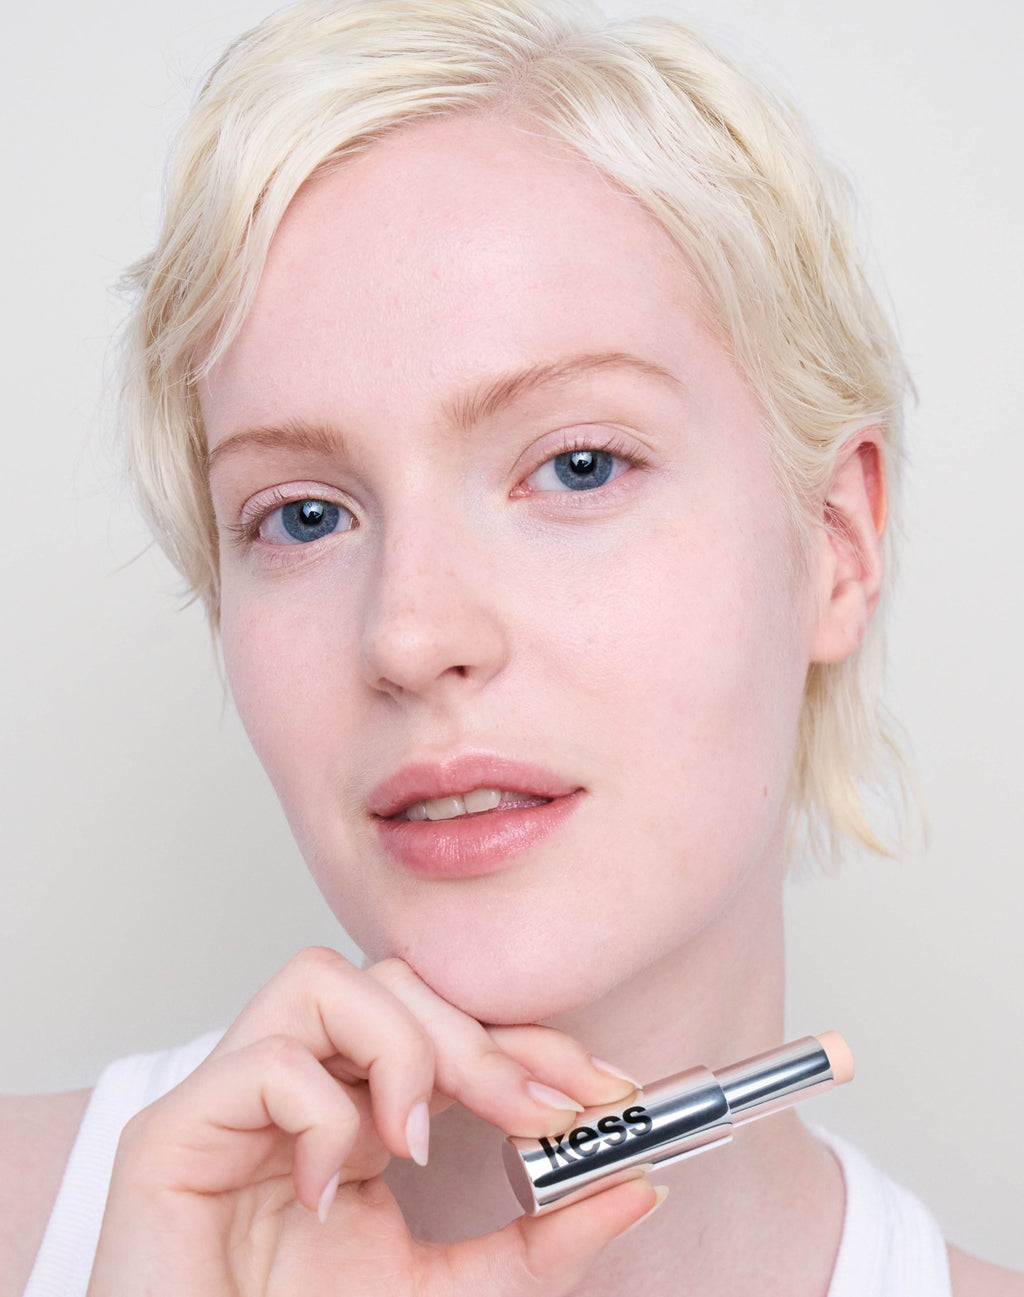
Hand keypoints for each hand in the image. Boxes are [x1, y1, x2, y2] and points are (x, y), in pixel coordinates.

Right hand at [86, 947, 661, 1295]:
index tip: (606, 1087)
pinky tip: (325, 1188)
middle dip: (479, 1040)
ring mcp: (234, 1097)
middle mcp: (301, 1085)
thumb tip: (639, 1188)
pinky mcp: (172, 1128)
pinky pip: (265, 1060)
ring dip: (399, 1049)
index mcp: (358, 1111)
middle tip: (536, 1111)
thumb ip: (538, 1244)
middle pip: (394, 983)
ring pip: (325, 980)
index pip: (449, 1027)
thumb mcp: (449, 1290)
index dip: (529, 1040)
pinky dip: (319, 1113)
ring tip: (415, 1142)